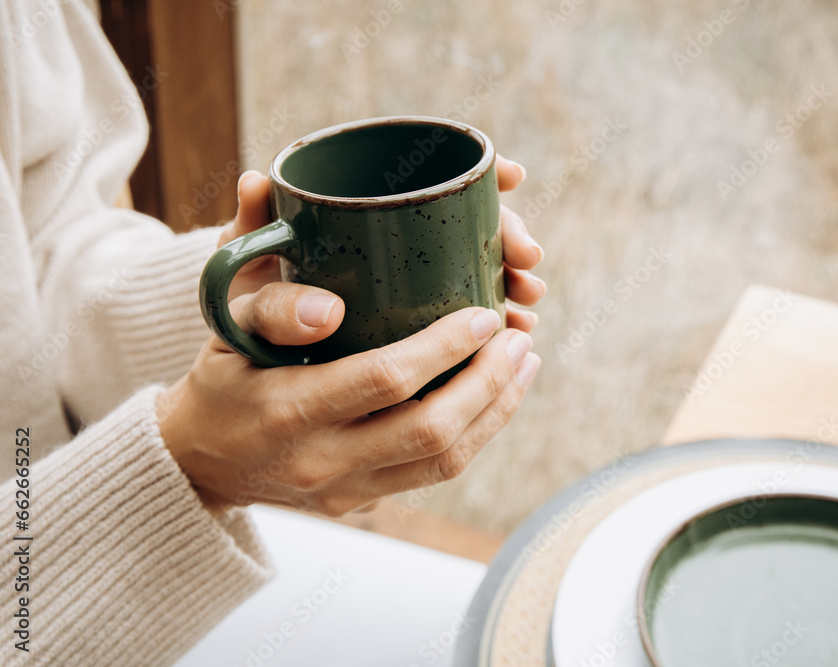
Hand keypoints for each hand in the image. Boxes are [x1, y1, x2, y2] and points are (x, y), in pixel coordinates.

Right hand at [160, 156, 542, 515]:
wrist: (200, 462)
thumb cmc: (221, 375)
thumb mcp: (224, 314)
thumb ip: (247, 249)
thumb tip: (262, 183)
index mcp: (287, 407)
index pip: (384, 380)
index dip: (444, 347)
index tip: (482, 314)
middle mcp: (321, 459)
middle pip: (431, 430)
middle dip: (488, 380)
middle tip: (517, 335)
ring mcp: (346, 489)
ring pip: (445, 460)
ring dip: (497, 409)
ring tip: (524, 360)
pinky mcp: (364, 501)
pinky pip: (435, 473)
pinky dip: (479, 433)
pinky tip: (500, 396)